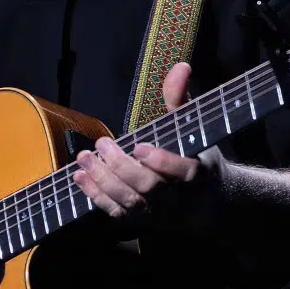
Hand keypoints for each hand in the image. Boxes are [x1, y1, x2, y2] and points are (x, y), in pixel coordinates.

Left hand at [71, 62, 222, 230]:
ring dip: (104, 181)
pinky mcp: (143, 222)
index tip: (140, 147)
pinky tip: (79, 178)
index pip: (185, 172)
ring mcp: (161, 213)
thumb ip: (181, 99)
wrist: (209, 203)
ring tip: (83, 159)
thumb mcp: (195, 128)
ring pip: (131, 203)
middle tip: (102, 145)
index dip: (163, 162)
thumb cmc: (200, 156)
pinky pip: (118, 213)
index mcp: (200, 173)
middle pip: (151, 188)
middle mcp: (181, 198)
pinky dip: (97, 197)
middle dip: (123, 167)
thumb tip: (180, 66)